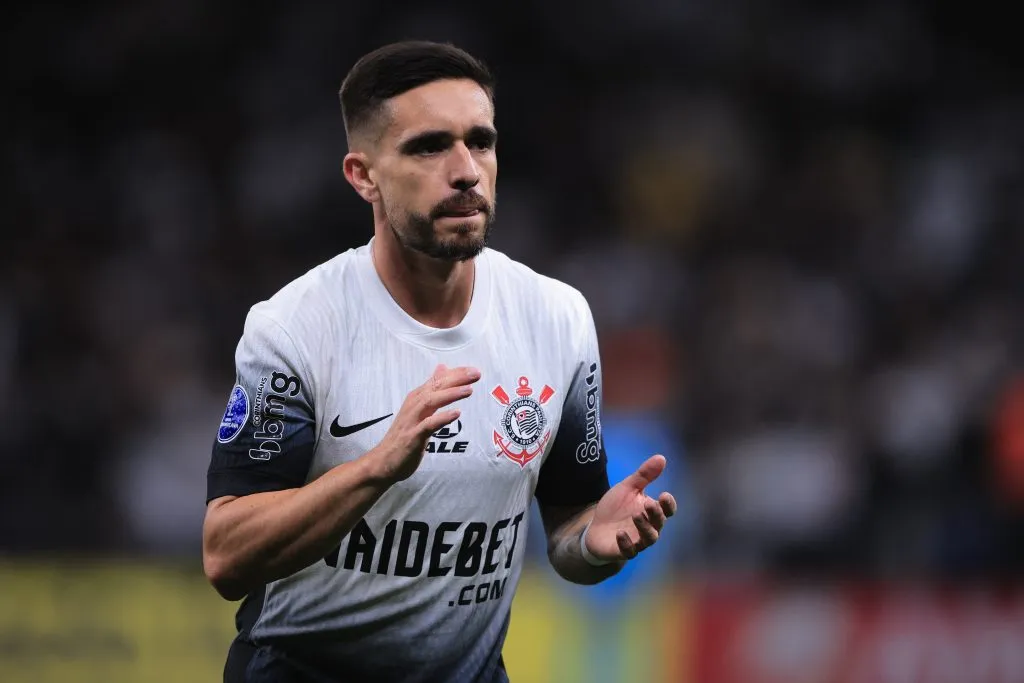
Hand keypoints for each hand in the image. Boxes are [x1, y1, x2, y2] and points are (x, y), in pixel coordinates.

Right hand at [370, 364, 479, 482]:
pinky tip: (457, 414)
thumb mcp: (419, 408)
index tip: (473, 370)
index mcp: (417, 398)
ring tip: (469, 390)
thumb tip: (442, 368)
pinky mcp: (413, 436)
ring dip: (450, 394)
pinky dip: (442, 418)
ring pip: (431, 401)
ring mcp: (412, 420)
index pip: (437, 380)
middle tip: (476, 373)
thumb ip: (431, 390)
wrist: (383, 461)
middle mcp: (414, 405)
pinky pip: (428, 425)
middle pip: (435, 387)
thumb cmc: (403, 435)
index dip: (456, 374)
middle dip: (456, 379)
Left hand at [584, 454, 676, 561]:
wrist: (596, 528)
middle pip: (659, 523)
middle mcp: (649, 528)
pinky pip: (629, 551)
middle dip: (656, 514)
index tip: (664, 495)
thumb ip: (644, 475)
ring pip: (649, 538)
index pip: (667, 510)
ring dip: (644, 527)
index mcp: (652, 512)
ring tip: (636, 516)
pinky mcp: (623, 550)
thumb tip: (661, 457)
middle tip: (649, 504)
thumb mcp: (628, 488)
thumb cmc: (616, 508)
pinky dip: (626, 544)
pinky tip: (620, 534)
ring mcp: (637, 541)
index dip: (668, 504)